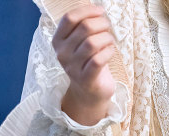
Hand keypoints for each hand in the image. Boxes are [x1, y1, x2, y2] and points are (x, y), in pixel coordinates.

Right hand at [52, 5, 116, 125]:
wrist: (89, 92)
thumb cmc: (87, 61)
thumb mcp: (80, 42)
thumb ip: (83, 25)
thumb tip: (97, 9)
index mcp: (58, 41)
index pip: (69, 18)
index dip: (87, 10)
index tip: (100, 11)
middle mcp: (62, 54)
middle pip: (84, 28)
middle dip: (101, 24)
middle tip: (108, 28)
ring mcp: (72, 68)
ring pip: (92, 43)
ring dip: (106, 38)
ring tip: (109, 41)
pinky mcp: (85, 79)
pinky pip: (98, 60)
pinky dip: (108, 52)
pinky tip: (110, 51)